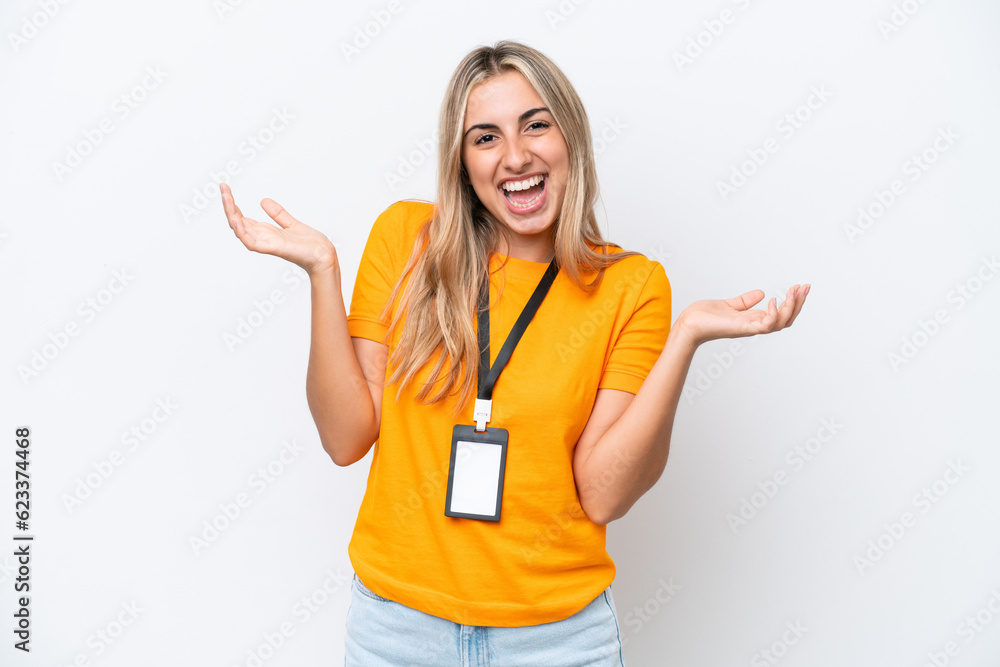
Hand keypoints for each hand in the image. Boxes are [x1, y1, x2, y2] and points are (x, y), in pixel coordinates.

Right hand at [221, 183, 336, 275]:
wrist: (324, 255)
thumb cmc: (310, 245)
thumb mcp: (291, 223)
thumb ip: (278, 214)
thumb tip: (263, 201)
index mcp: (265, 232)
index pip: (242, 217)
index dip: (232, 204)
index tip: (225, 188)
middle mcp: (262, 238)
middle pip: (237, 221)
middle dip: (228, 205)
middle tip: (222, 187)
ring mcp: (266, 244)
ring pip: (240, 230)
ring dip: (231, 214)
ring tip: (226, 197)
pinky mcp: (272, 248)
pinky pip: (251, 242)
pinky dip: (242, 233)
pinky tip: (236, 220)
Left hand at [675, 284, 809, 346]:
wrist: (689, 324)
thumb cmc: (704, 316)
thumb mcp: (730, 305)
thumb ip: (745, 301)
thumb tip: (761, 293)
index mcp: (754, 320)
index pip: (782, 314)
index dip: (793, 302)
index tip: (801, 286)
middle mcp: (755, 325)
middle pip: (787, 319)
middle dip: (799, 303)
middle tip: (805, 286)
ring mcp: (750, 328)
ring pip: (781, 323)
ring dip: (791, 306)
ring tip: (794, 290)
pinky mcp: (742, 328)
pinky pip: (766, 325)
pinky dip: (773, 314)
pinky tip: (774, 300)